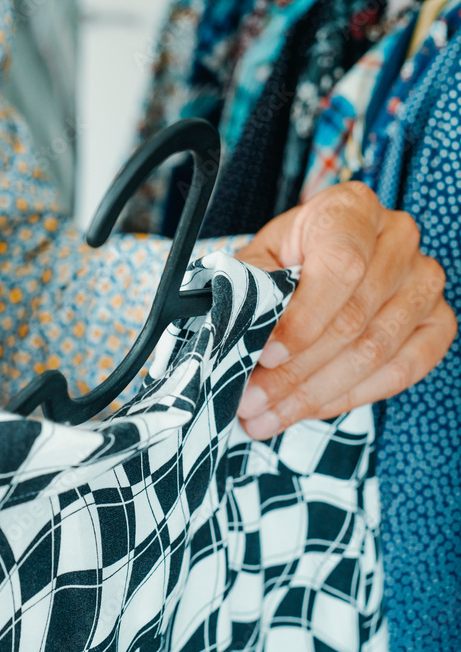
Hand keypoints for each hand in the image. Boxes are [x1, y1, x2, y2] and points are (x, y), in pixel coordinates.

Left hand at [233, 182, 455, 439]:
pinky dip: (350, 397)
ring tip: (266, 416)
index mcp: (350, 210)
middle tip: (252, 401)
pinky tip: (307, 410)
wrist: (313, 267)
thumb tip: (239, 339)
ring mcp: (424, 280)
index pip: (339, 267)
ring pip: (376, 350)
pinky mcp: (439, 321)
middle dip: (295, 372)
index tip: (266, 356)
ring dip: (315, 393)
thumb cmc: (282, 264)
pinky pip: (403, 370)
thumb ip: (251, 293)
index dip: (302, 320)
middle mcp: (397, 237)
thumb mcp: (256, 265)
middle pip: (354, 318)